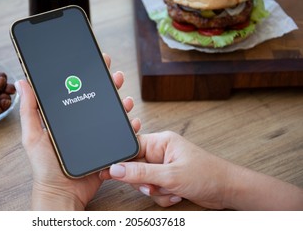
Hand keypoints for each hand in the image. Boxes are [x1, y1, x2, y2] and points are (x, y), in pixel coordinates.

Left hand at [16, 54, 140, 209]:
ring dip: (120, 102)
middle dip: (107, 83)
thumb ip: (29, 110)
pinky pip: (119, 133)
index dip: (85, 74)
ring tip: (124, 96)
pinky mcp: (105, 147)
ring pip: (111, 113)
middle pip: (96, 98)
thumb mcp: (33, 136)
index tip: (93, 61)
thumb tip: (23, 82)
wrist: (62, 193)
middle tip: (113, 73)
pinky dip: (128, 126)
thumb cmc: (45, 167)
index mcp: (65, 117)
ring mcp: (94, 134)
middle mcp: (81, 123)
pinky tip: (131, 120)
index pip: (76, 90)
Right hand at [100, 131, 232, 208]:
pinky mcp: (169, 179)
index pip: (132, 148)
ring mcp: (165, 167)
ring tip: (171, 189)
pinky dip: (163, 196)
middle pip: (136, 167)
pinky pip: (154, 190)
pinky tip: (177, 193)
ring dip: (156, 191)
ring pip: (144, 182)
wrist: (228, 191)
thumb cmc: (207, 174)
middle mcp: (161, 152)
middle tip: (154, 185)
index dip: (121, 160)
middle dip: (145, 181)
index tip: (110, 171)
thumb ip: (141, 172)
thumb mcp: (170, 175)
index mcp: (161, 142)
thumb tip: (116, 169)